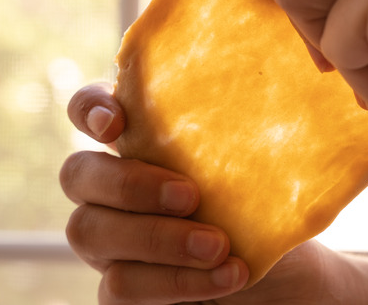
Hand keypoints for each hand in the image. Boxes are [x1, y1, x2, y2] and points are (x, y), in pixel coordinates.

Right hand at [61, 83, 351, 303]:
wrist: (289, 277)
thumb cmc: (270, 212)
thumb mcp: (265, 168)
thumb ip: (240, 136)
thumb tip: (266, 84)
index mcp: (140, 143)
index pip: (88, 108)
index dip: (88, 109)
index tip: (117, 124)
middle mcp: (112, 188)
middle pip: (77, 174)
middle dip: (130, 184)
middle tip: (191, 195)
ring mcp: (109, 242)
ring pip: (89, 232)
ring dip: (157, 239)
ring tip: (219, 245)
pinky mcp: (121, 291)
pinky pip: (118, 288)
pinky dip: (174, 282)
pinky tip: (225, 277)